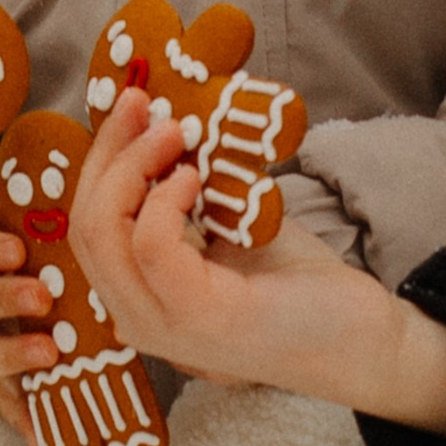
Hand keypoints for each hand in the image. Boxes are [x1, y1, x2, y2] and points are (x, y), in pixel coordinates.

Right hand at [69, 93, 445, 434]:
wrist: (359, 341)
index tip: (131, 108)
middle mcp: (137, 319)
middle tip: (143, 105)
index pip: (87, 225)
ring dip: (133, 166)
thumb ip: (186, 197)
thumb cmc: (296, 288)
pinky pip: (152, 245)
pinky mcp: (200, 317)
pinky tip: (194, 178)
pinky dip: (165, 199)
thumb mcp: (227, 231)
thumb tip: (161, 125)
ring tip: (174, 132)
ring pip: (104, 233)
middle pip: (86, 225)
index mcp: (139, 297)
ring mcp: (164, 325)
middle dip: (109, 153)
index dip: (101, 159)